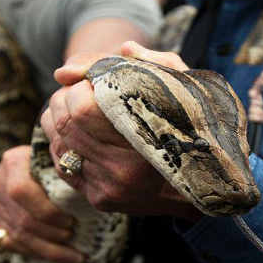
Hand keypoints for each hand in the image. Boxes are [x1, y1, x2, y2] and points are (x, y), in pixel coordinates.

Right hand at [0, 145, 84, 262]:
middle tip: (74, 237)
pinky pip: (14, 245)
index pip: (21, 191)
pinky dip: (38, 253)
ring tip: (74, 255)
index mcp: (12, 162)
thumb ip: (65, 171)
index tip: (71, 221)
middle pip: (22, 219)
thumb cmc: (53, 161)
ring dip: (49, 251)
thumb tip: (87, 194)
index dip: (47, 212)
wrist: (29, 165)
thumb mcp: (57, 158)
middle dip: (52, 234)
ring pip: (18, 237)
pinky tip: (59, 257)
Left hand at [41, 41, 202, 220]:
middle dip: (65, 97)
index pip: (83, 108)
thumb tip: (88, 62)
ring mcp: (109, 188)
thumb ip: (144, 63)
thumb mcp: (179, 83)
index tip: (93, 80)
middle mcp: (124, 170)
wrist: (204, 182)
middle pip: (65, 122)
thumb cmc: (189, 122)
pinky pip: (61, 163)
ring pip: (58, 141)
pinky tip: (79, 132)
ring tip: (78, 107)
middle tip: (80, 89)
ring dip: (58, 117)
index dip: (80, 86)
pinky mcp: (100, 200)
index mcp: (146, 138)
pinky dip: (62, 141)